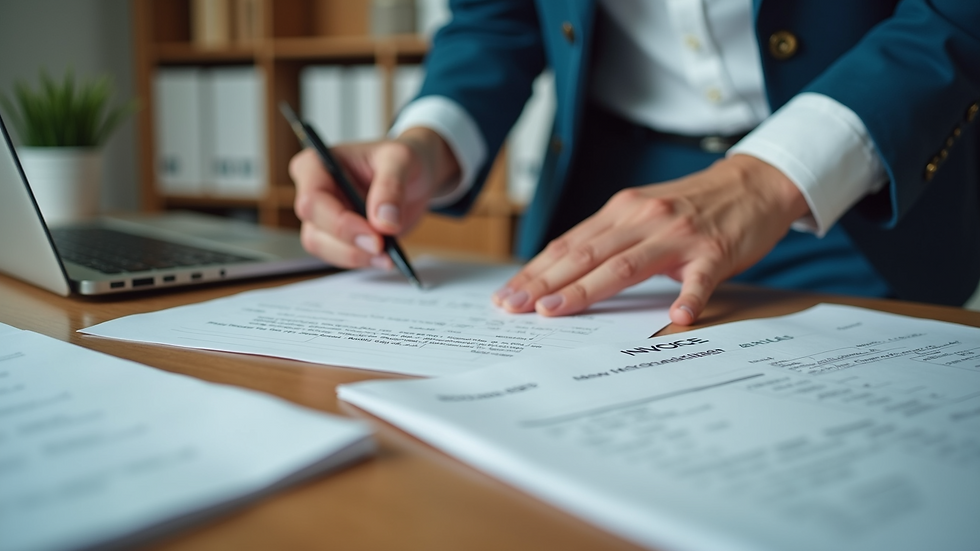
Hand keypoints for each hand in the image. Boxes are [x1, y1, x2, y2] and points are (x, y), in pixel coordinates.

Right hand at [289, 128, 459, 268]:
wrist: (415, 177)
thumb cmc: (401, 159)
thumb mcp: (401, 160)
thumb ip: (391, 186)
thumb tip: (384, 222)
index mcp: (316, 164)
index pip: (312, 200)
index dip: (340, 222)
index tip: (375, 235)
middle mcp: (312, 191)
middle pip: (314, 229)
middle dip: (350, 244)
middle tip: (383, 247)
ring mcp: (322, 217)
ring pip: (323, 248)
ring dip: (356, 256)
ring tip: (388, 255)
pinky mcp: (335, 236)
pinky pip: (339, 256)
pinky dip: (362, 260)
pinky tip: (385, 256)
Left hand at [492, 154, 809, 324]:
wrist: (752, 184)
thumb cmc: (690, 207)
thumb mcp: (642, 213)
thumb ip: (609, 239)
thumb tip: (562, 271)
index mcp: (621, 211)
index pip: (569, 244)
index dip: (536, 270)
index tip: (507, 294)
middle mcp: (643, 218)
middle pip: (586, 254)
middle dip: (545, 282)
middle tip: (513, 307)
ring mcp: (679, 235)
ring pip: (626, 264)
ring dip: (587, 288)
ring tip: (556, 310)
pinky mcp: (715, 251)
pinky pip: (699, 278)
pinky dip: (688, 297)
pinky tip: (675, 317)